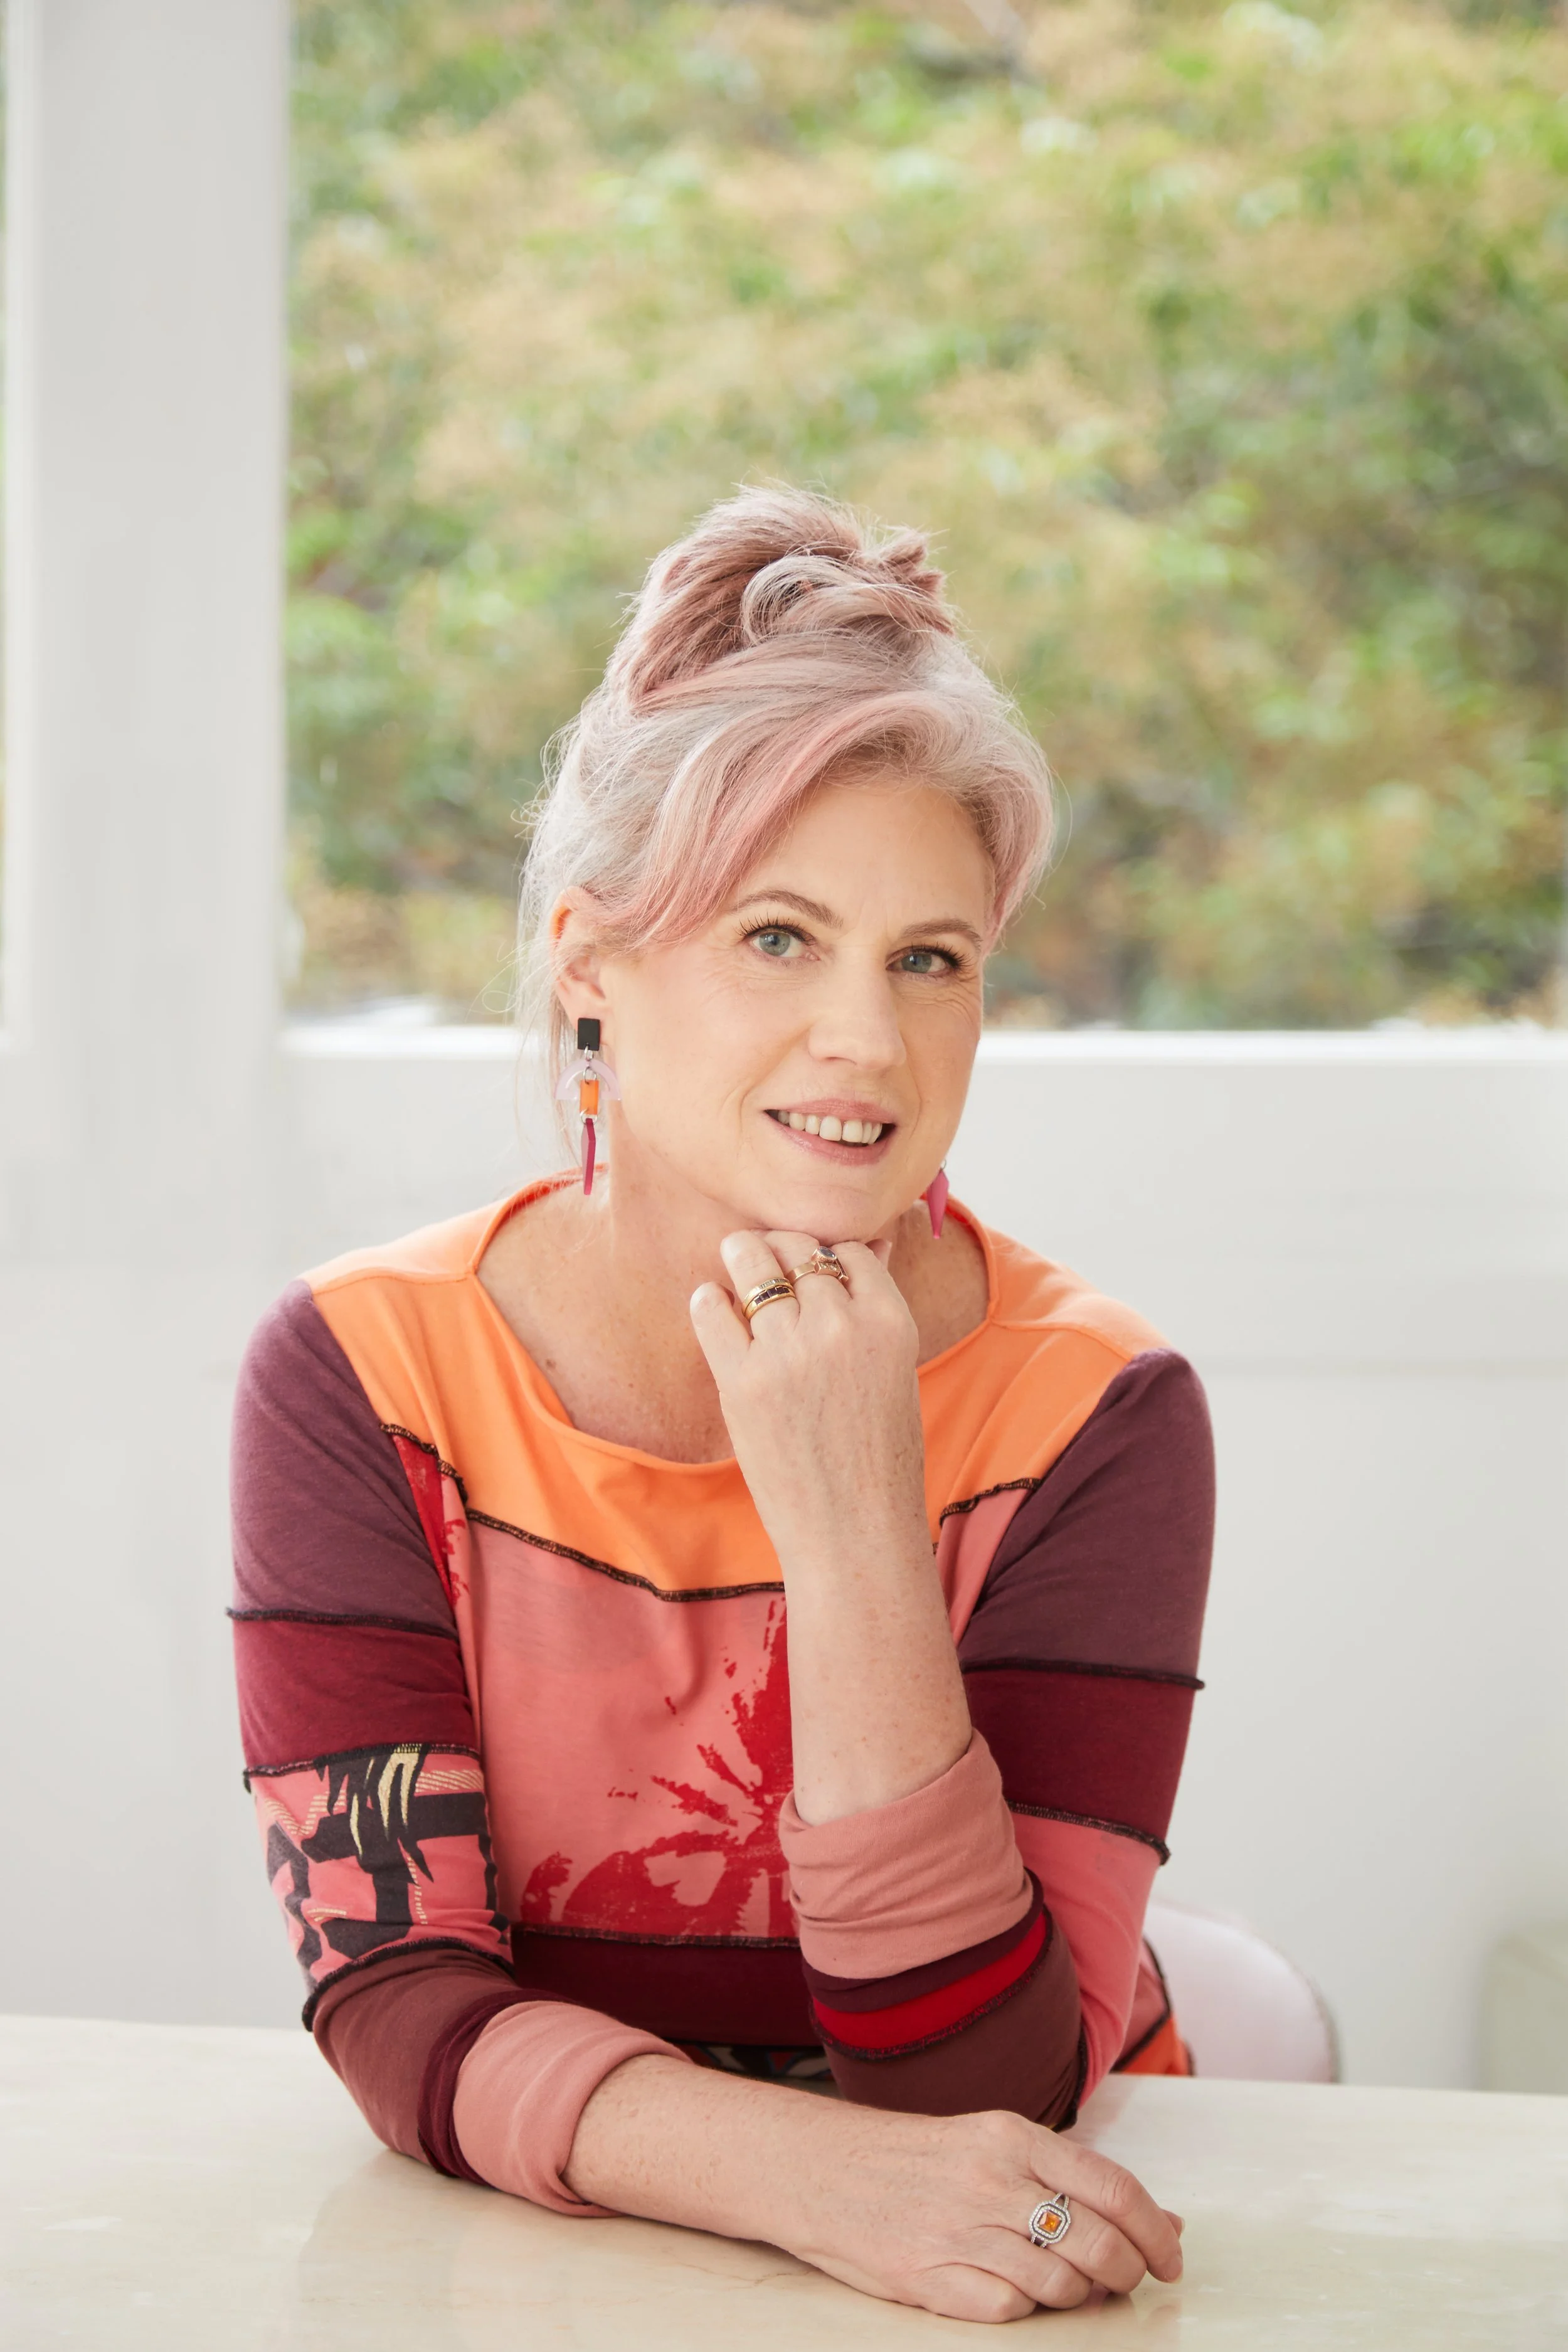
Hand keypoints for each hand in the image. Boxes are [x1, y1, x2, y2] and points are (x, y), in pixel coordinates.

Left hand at [689, 1228, 927, 1572]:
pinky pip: (712, 1310)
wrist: (854, 1531)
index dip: (825, 1252)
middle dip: (779, 1246)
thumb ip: (879, 1306)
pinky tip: (712, 1303)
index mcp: (890, 1322)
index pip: (848, 1249)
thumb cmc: (880, 1456)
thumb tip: (874, 1242)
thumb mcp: (898, 1372)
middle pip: (797, 1247)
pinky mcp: (742, 1381)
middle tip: (764, 1255)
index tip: (808, 1265)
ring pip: (753, 1264)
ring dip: (740, 1257)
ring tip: (734, 1260)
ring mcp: (789, 1352)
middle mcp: (840, 1326)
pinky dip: (708, 1299)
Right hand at [792, 2102, 1185, 2322]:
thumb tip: (1165, 2222)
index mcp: (1011, 2136)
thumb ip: (1073, 2179)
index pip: (1114, 2186)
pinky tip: (1012, 2290)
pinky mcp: (930, 2279)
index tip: (1172, 2257)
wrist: (821, 2169)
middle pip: (1098, 2243)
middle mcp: (990, 2179)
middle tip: (1127, 2281)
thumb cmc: (919, 2158)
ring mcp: (959, 2231)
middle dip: (1128, 2273)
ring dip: (1077, 2296)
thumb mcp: (994, 2144)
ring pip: (1061, 2285)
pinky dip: (1024, 2310)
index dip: (1157, 2230)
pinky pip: (1010, 2311)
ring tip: (1065, 2285)